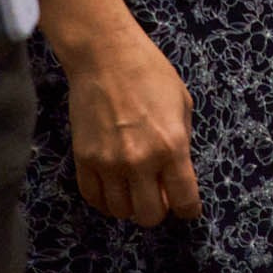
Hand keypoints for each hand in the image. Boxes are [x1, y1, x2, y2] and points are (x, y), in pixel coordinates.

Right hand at [64, 24, 201, 225]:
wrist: (106, 56)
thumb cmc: (149, 73)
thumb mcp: (182, 104)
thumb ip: (182, 143)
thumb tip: (177, 174)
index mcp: (171, 145)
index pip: (184, 200)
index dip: (188, 209)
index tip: (187, 208)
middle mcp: (140, 160)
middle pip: (149, 216)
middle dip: (158, 211)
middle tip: (159, 197)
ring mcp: (108, 162)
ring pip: (120, 211)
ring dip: (130, 205)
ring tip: (135, 188)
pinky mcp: (84, 159)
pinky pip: (93, 198)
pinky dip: (105, 200)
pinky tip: (113, 187)